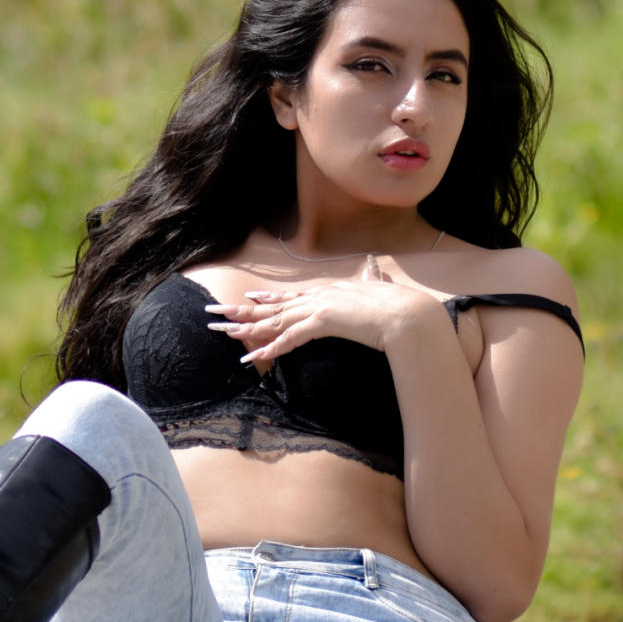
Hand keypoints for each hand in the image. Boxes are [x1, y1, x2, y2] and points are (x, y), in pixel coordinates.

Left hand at [204, 256, 441, 365]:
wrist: (406, 313)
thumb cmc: (396, 305)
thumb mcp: (379, 289)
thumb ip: (372, 279)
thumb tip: (373, 265)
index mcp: (328, 291)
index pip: (290, 296)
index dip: (266, 298)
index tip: (247, 298)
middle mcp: (318, 296)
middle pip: (273, 306)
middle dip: (242, 311)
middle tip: (216, 314)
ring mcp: (319, 308)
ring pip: (274, 320)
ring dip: (247, 328)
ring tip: (223, 333)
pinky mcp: (323, 321)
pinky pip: (290, 338)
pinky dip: (271, 347)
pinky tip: (255, 356)